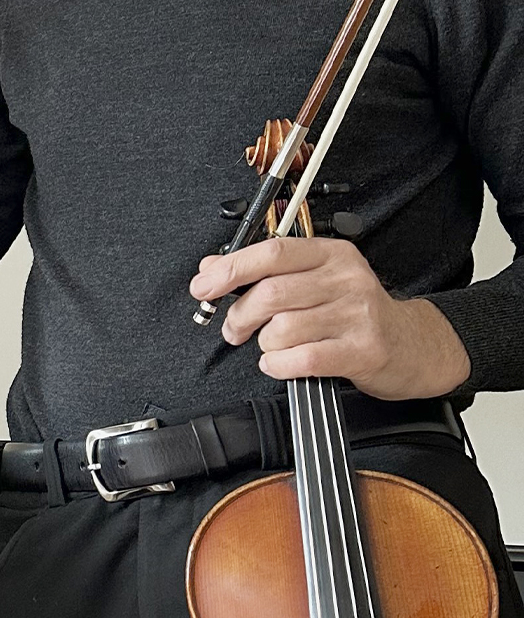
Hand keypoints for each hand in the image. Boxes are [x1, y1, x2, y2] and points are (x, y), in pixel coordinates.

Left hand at [188, 238, 468, 399]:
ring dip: (265, 344)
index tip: (203, 287)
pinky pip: (301, 358)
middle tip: (233, 329)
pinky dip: (279, 365)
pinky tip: (282, 363)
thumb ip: (263, 272)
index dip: (231, 269)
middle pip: (271, 293)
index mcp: (331, 254)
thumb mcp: (314, 280)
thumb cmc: (354, 312)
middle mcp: (347, 279)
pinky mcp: (363, 350)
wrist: (413, 345)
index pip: (272, 252)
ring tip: (273, 346)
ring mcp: (358, 314)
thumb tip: (210, 270)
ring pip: (282, 328)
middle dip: (239, 316)